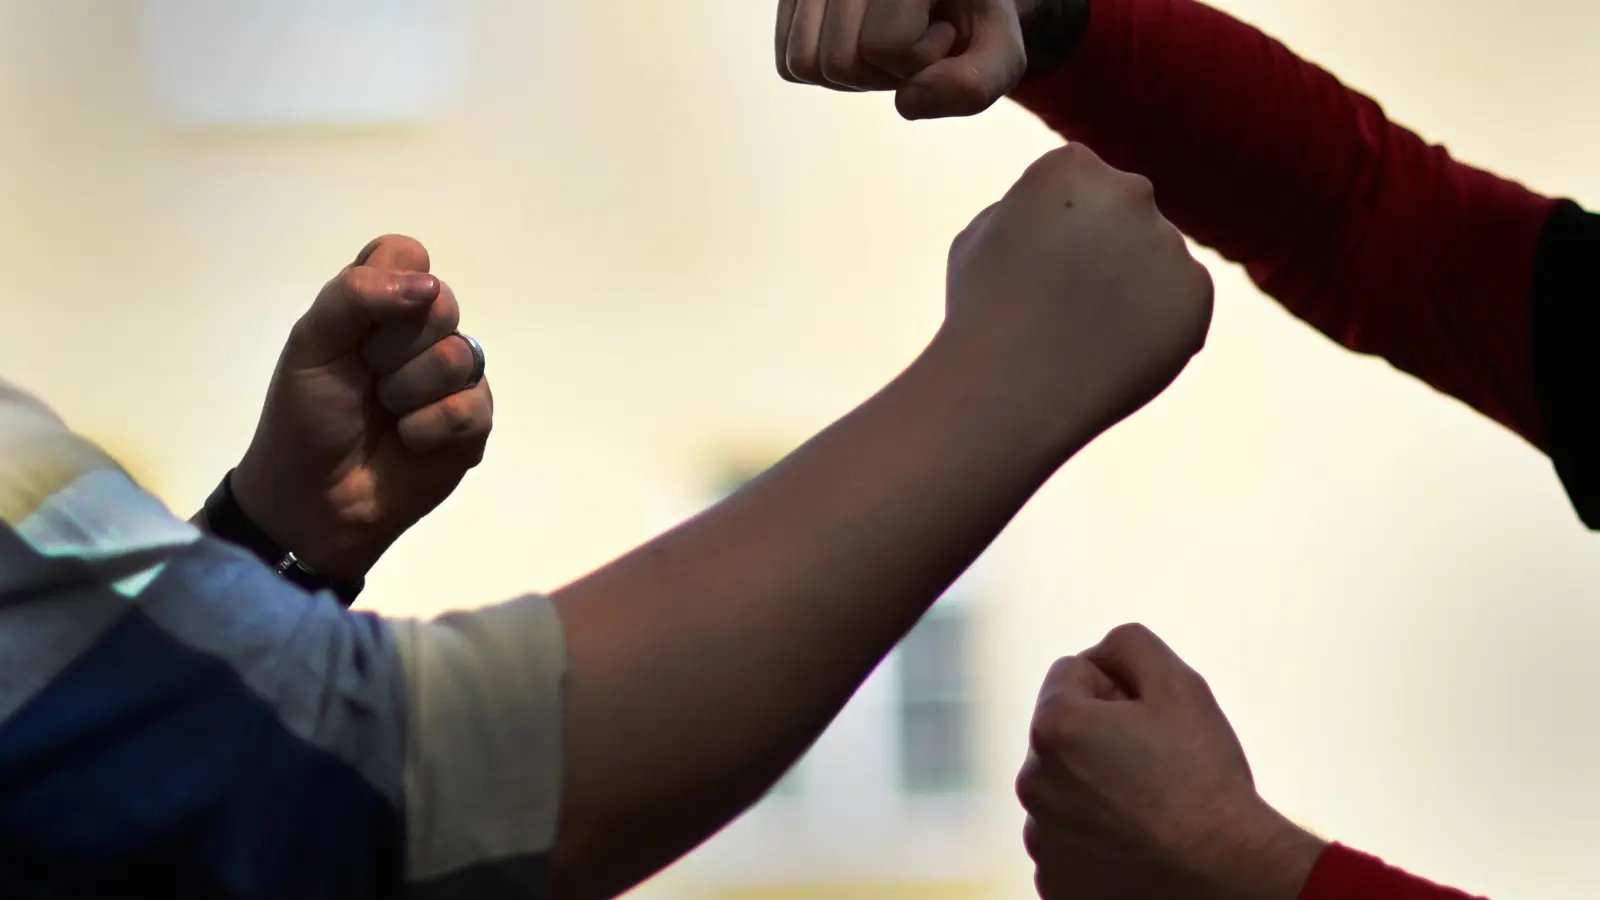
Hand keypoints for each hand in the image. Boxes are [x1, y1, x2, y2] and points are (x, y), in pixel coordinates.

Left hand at [230, 235, 492, 579]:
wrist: (312, 498)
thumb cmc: (306, 415)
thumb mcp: (312, 343)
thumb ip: (356, 296)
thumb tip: (429, 286)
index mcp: (381, 302)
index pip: (407, 253)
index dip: (385, 287)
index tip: (355, 327)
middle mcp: (423, 332)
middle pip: (441, 304)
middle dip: (392, 349)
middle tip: (365, 378)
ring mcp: (455, 378)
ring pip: (459, 356)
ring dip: (407, 392)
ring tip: (386, 415)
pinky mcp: (474, 424)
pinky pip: (471, 406)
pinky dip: (428, 429)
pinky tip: (409, 442)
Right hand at [774, 0, 1031, 118]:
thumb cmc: (974, 21)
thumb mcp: (1000, 53)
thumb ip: (974, 83)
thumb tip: (907, 104)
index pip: (884, 45)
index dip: (921, 58)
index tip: (943, 31)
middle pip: (837, 61)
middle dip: (883, 71)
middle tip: (915, 38)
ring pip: (804, 62)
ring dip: (854, 70)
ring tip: (890, 36)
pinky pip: (788, 61)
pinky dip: (826, 67)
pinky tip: (862, 39)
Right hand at [937, 144, 1211, 448]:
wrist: (1010, 388)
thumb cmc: (982, 313)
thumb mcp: (978, 238)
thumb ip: (1027, 210)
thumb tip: (1058, 213)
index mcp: (1071, 166)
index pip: (1076, 182)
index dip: (1052, 227)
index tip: (1032, 266)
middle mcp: (1130, 191)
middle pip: (1122, 213)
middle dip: (1103, 247)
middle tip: (1066, 303)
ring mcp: (1169, 242)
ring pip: (1154, 260)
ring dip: (1131, 288)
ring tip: (1086, 337)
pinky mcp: (1197, 292)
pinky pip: (1180, 304)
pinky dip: (1157, 326)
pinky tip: (1114, 352)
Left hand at [1017, 624, 1327, 899]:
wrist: (1229, 875)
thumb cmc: (1204, 778)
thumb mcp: (1178, 683)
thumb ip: (1128, 643)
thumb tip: (1099, 654)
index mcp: (1052, 727)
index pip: (1073, 674)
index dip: (1119, 688)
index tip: (1151, 722)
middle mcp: (1032, 783)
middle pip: (1065, 733)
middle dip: (1101, 737)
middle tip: (1156, 765)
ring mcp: (1040, 840)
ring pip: (1066, 788)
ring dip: (1096, 788)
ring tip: (1150, 809)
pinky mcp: (1053, 883)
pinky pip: (1069, 841)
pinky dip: (1095, 839)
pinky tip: (1137, 844)